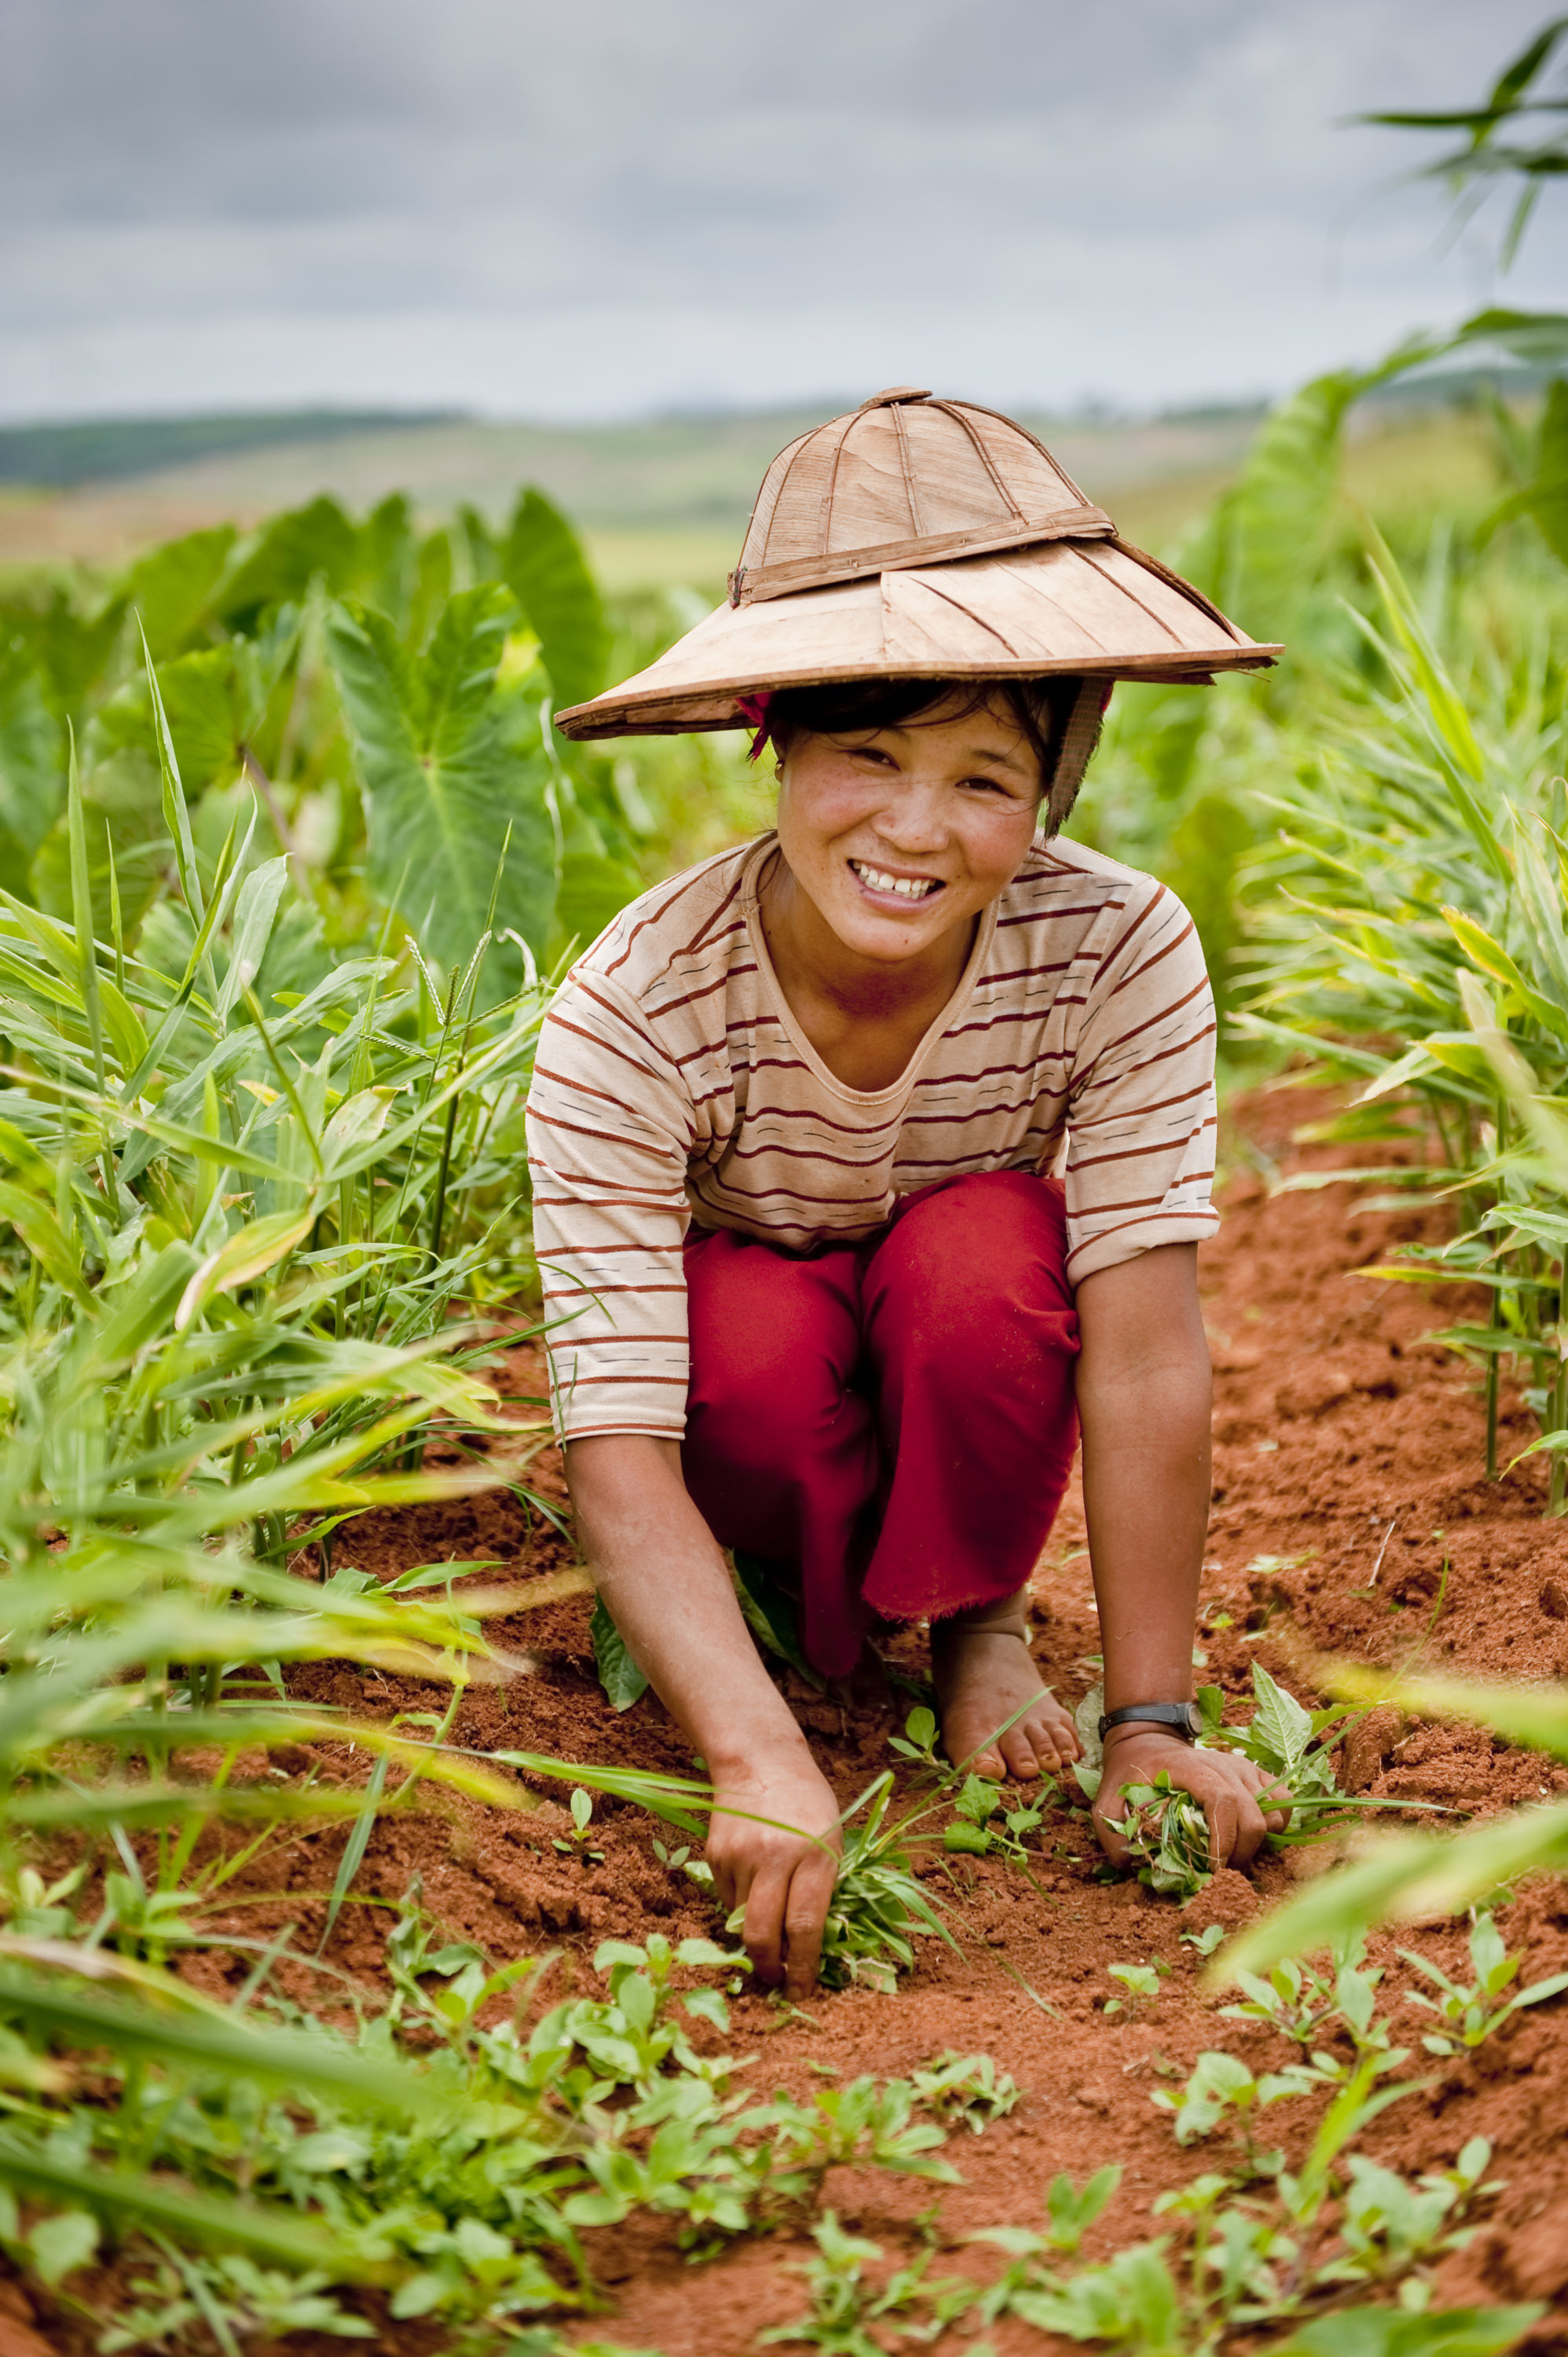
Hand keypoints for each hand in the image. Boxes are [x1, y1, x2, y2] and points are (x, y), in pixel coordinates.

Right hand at [705, 1744, 843, 1997]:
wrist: (759, 1760)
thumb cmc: (807, 1803)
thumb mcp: (831, 1839)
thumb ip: (823, 1887)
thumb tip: (811, 1946)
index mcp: (814, 1854)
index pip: (805, 1925)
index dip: (803, 1966)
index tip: (803, 1991)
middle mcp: (775, 1858)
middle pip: (764, 1933)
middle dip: (770, 1968)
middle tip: (776, 1982)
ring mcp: (740, 1857)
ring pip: (743, 1920)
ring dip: (756, 1938)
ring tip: (768, 1937)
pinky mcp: (716, 1856)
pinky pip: (727, 1899)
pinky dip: (740, 1907)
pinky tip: (753, 1890)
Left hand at [1092, 1726, 1290, 1872]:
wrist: (1148, 1741)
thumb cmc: (1131, 1774)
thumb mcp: (1107, 1801)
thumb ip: (1112, 1834)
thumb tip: (1132, 1867)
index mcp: (1190, 1769)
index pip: (1222, 1803)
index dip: (1224, 1840)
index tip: (1213, 1870)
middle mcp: (1222, 1765)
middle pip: (1251, 1815)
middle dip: (1240, 1853)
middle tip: (1220, 1872)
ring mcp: (1242, 1767)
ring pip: (1271, 1811)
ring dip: (1258, 1842)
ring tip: (1233, 1854)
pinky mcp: (1254, 1772)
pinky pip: (1282, 1801)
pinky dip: (1276, 1823)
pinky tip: (1252, 1837)